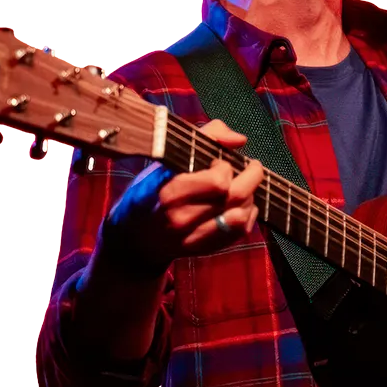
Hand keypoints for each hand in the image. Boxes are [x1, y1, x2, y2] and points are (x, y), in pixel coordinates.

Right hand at [98, 120, 263, 277]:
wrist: (134, 237)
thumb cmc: (153, 189)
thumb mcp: (169, 157)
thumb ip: (206, 136)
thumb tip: (239, 140)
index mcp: (170, 192)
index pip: (218, 181)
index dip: (226, 166)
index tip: (220, 161)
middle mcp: (182, 218)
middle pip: (235, 196)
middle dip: (252, 177)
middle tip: (252, 167)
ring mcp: (193, 238)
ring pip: (241, 215)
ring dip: (251, 196)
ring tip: (243, 186)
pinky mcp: (204, 250)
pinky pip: (240, 232)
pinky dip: (248, 215)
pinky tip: (241, 205)